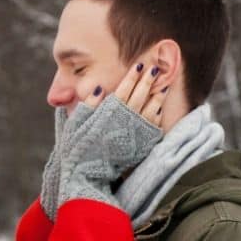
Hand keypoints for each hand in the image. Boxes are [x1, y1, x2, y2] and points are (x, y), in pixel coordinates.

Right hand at [56, 70, 165, 211]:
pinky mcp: (142, 145)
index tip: (139, 65)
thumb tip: (101, 87)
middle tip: (156, 68)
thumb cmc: (78, 149)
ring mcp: (136, 132)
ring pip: (151, 108)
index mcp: (109, 111)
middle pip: (141, 94)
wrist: (88, 175)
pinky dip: (158, 113)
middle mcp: (125, 119)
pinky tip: (160, 107)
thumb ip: (89, 104)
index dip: (132, 76)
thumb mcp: (77, 124)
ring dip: (158, 95)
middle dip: (148, 80)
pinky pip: (154, 125)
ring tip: (164, 84)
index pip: (124, 88)